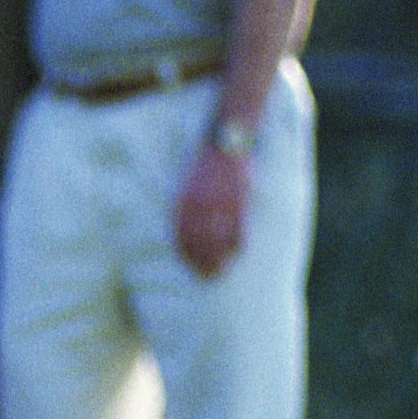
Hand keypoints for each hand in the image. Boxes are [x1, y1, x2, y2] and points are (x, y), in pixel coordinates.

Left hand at [173, 141, 250, 276]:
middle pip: (197, 241)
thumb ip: (186, 203)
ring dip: (218, 258)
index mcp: (183, 200)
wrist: (223, 141)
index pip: (180, 234)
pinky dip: (236, 242)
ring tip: (220, 272)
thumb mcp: (187, 183)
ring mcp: (218, 203)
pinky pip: (236, 225)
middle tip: (205, 276)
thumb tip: (185, 223)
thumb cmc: (205, 163)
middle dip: (200, 261)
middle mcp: (197, 204)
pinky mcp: (237, 198)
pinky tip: (237, 254)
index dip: (184, 252)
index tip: (188, 265)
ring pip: (216, 238)